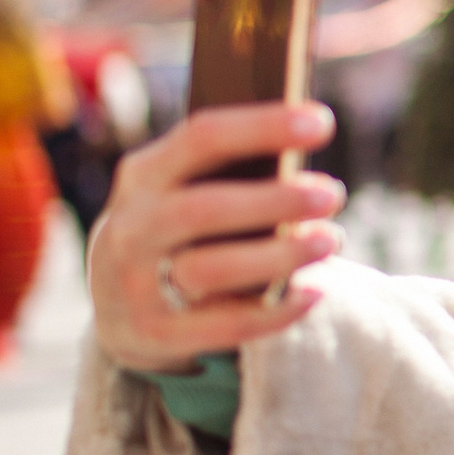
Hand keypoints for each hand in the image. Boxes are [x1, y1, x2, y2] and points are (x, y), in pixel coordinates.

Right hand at [88, 102, 344, 373]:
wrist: (120, 303)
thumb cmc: (182, 229)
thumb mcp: (186, 189)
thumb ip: (232, 173)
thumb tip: (305, 159)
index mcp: (143, 175)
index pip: (201, 137)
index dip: (263, 127)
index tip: (322, 121)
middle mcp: (131, 226)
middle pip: (204, 208)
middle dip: (276, 200)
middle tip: (332, 194)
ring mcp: (134, 284)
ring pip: (211, 270)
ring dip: (280, 256)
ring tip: (331, 240)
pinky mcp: (153, 333)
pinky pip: (224, 326)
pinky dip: (276, 312)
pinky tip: (314, 293)